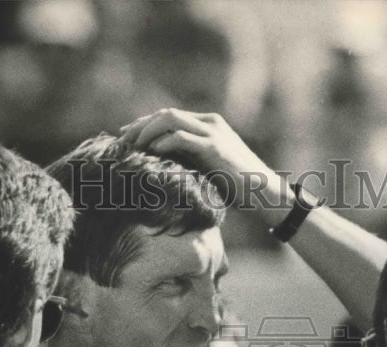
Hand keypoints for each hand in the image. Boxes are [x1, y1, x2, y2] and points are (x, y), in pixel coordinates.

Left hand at [119, 109, 274, 204]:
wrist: (265, 194)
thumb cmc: (239, 190)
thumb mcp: (210, 172)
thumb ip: (191, 165)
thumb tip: (164, 175)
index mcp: (208, 126)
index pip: (169, 117)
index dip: (144, 125)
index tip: (125, 137)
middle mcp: (210, 123)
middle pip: (165, 114)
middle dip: (140, 126)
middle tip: (121, 141)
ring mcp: (213, 133)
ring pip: (170, 119)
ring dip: (147, 131)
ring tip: (133, 147)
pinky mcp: (215, 147)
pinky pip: (182, 137)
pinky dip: (164, 143)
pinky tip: (151, 153)